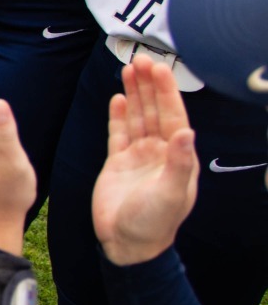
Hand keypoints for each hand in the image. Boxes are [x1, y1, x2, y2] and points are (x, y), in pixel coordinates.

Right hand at [92, 57, 198, 266]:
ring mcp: (139, 157)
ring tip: (128, 69)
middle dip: (150, 86)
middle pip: (155, 112)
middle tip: (142, 59)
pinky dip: (119, 116)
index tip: (160, 69)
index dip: (166, 92)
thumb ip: (179, 163)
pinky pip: (118, 133)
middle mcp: (161, 153)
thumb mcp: (170, 194)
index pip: (173, 117)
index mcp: (178, 158)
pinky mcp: (118, 164)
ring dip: (135, 94)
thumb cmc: (154, 224)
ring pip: (138, 118)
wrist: (127, 245)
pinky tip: (118, 99)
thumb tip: (187, 132)